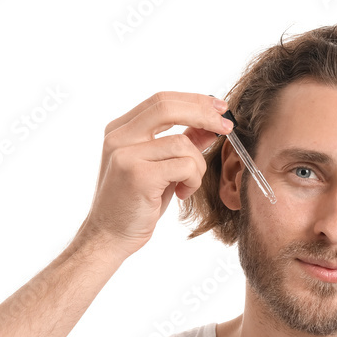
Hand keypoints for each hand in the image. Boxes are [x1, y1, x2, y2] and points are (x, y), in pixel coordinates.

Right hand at [77, 91, 232, 255]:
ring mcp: (125, 155)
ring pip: (182, 143)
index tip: (219, 108)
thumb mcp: (160, 168)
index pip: (161, 100)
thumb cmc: (135, 204)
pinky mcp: (137, 175)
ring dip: (197, 165)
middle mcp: (118, 137)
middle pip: (168, 107)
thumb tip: (210, 126)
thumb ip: (180, 143)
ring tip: (187, 184)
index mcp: (120, 129)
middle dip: (204, 114)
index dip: (194, 100)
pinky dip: (193, 179)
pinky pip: (184, 165)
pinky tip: (181, 193)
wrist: (108, 236)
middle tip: (227, 127)